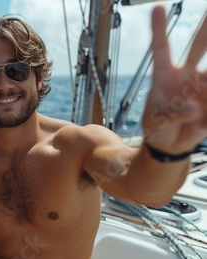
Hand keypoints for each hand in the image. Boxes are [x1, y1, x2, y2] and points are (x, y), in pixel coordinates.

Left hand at [142, 6, 205, 153]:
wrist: (170, 145)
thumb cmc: (157, 128)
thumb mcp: (157, 122)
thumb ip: (173, 114)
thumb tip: (195, 107)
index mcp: (164, 76)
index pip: (162, 48)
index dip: (159, 29)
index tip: (156, 7)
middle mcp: (186, 75)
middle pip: (199, 46)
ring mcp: (203, 85)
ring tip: (202, 71)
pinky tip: (203, 125)